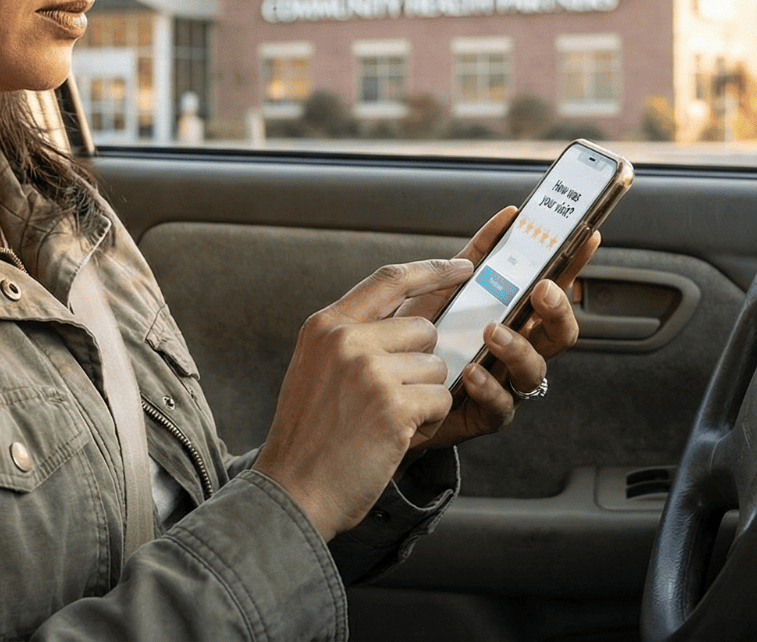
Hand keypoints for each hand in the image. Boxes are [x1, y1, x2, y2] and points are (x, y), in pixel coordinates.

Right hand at [251, 259, 469, 540]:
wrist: (293, 491)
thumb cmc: (309, 436)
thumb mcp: (316, 368)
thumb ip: (353, 338)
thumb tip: (410, 319)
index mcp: (326, 325)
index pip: (389, 279)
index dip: (432, 270)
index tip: (464, 266)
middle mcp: (347, 339)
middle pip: (424, 329)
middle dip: (421, 364)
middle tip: (391, 399)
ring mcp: (371, 371)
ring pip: (437, 367)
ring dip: (424, 397)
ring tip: (386, 422)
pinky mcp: (395, 406)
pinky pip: (441, 400)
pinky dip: (427, 423)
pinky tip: (394, 438)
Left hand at [397, 208, 594, 453]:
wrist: (385, 386)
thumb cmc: (420, 335)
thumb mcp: (446, 288)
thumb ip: (477, 256)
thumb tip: (508, 217)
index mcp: (515, 316)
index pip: (555, 288)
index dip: (575, 264)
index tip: (588, 237)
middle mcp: (519, 349)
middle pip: (561, 333)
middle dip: (558, 310)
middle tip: (541, 290)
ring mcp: (506, 382)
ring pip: (535, 369)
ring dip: (518, 347)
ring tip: (492, 331)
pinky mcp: (486, 413)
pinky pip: (500, 406)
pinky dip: (489, 387)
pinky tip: (472, 372)